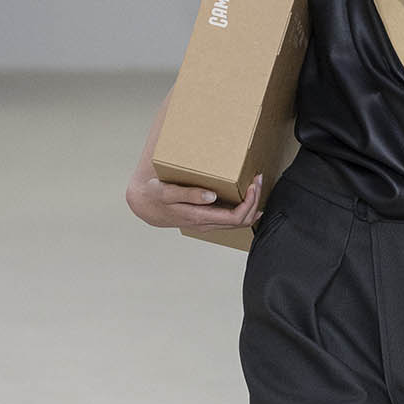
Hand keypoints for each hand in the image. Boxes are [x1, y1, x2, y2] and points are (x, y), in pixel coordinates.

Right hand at [127, 171, 262, 230]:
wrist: (145, 206)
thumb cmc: (155, 195)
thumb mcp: (167, 192)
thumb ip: (189, 194)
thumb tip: (211, 196)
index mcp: (199, 217)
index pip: (235, 217)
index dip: (249, 203)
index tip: (253, 184)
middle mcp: (206, 224)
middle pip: (242, 220)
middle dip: (255, 201)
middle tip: (258, 179)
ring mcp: (207, 224)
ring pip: (238, 222)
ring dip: (252, 205)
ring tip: (256, 185)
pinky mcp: (207, 220)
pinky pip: (231, 220)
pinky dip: (244, 209)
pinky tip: (249, 199)